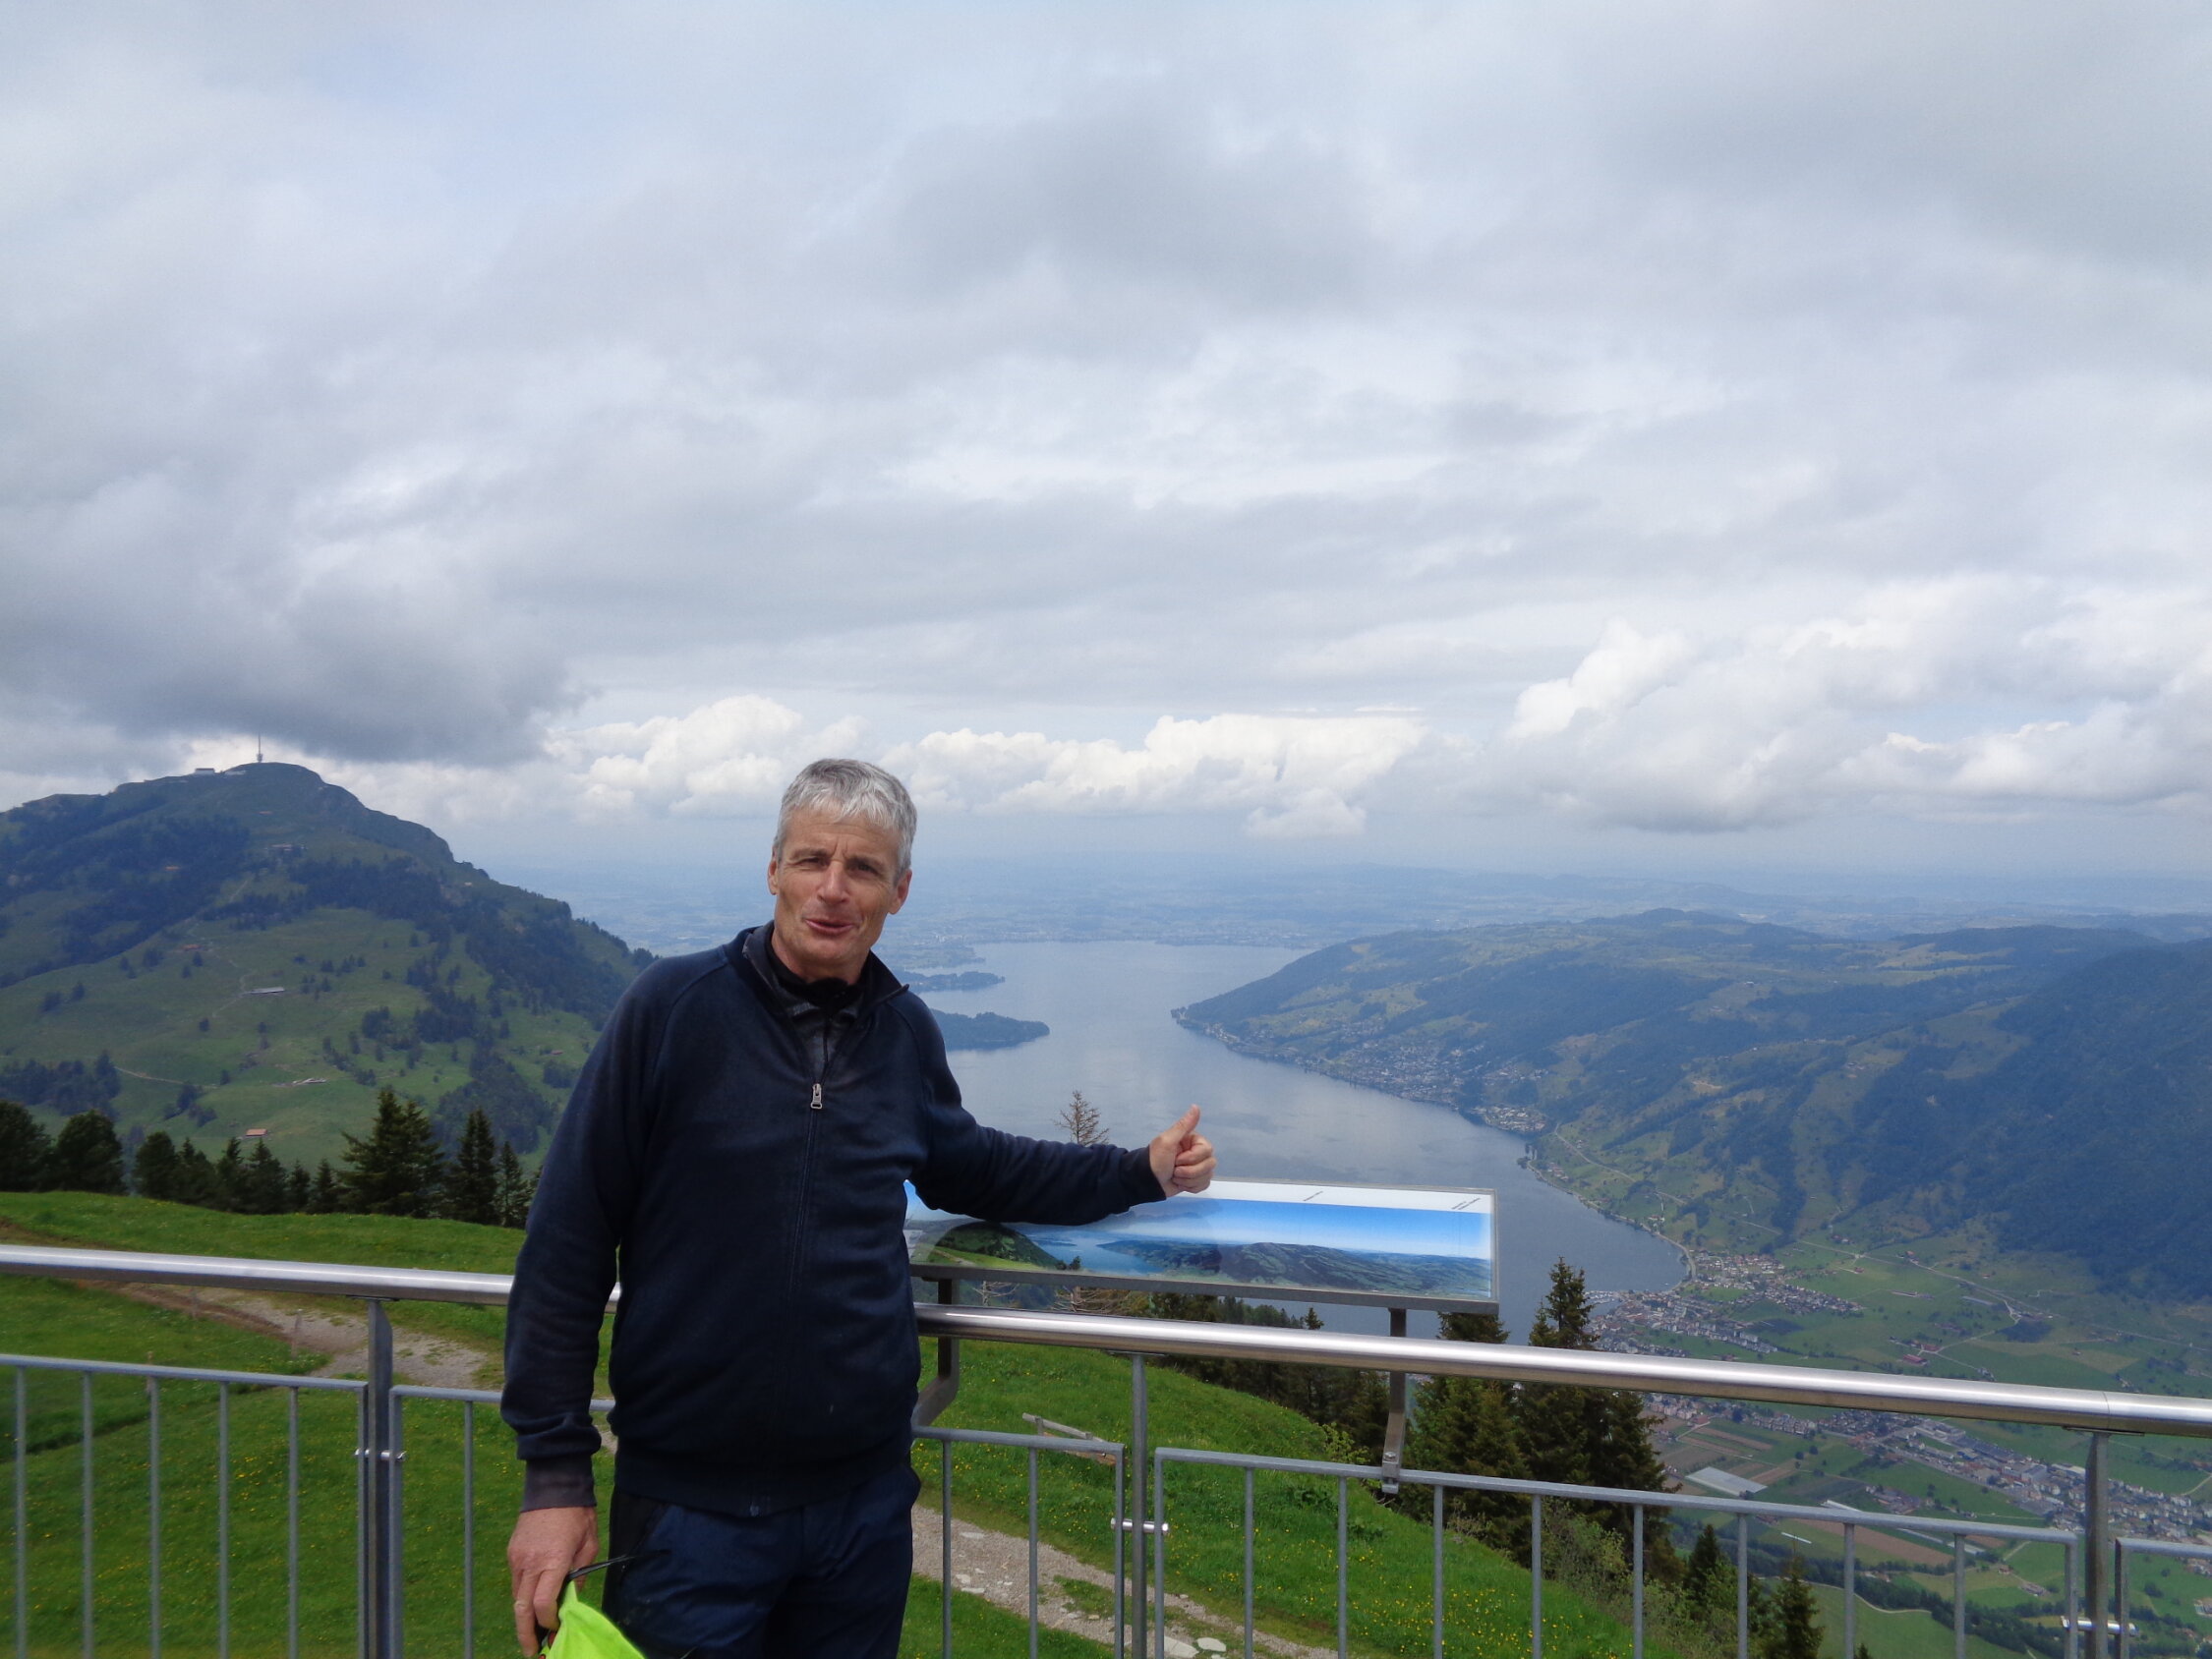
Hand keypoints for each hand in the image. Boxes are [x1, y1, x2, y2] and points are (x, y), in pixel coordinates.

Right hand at [508, 1505, 597, 1652]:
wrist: (554, 1486)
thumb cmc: (578, 1515)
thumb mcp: (589, 1545)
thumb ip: (579, 1575)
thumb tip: (570, 1599)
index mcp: (553, 1561)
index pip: (543, 1604)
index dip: (549, 1623)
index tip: (557, 1629)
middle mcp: (530, 1563)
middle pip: (522, 1609)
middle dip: (526, 1634)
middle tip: (532, 1652)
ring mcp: (517, 1558)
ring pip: (516, 1597)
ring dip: (523, 1617)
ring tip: (532, 1633)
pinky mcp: (512, 1553)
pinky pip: (516, 1582)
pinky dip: (522, 1597)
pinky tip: (531, 1605)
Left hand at [1149, 1105, 1214, 1195]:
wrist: (1147, 1181)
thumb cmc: (1155, 1159)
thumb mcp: (1167, 1141)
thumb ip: (1183, 1125)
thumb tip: (1196, 1106)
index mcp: (1193, 1141)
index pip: (1207, 1150)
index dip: (1192, 1158)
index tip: (1176, 1159)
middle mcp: (1198, 1152)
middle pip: (1210, 1164)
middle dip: (1190, 1171)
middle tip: (1174, 1169)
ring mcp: (1198, 1167)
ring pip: (1207, 1176)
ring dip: (1188, 1180)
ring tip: (1175, 1177)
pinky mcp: (1196, 1180)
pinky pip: (1204, 1185)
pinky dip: (1191, 1187)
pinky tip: (1180, 1183)